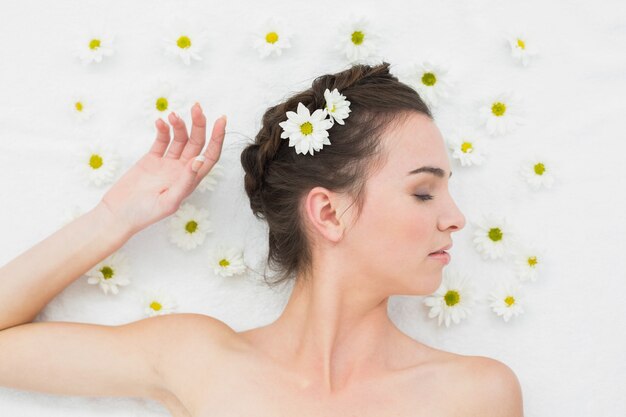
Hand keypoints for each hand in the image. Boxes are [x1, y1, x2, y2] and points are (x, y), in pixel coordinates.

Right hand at [98, 103, 226, 235]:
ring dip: (179, 125)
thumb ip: (185, 181)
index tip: (221, 120)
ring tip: (172, 116)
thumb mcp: (168, 201)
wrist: (118, 214)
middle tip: (196, 107)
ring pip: (179, 138)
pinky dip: (163, 130)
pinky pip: (162, 140)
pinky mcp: (151, 159)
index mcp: (191, 180)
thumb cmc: (144, 214)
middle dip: (199, 124)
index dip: (218, 139)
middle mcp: (182, 170)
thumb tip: (199, 161)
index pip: (210, 156)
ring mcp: (167, 163)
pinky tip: (161, 122)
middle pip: (197, 142)